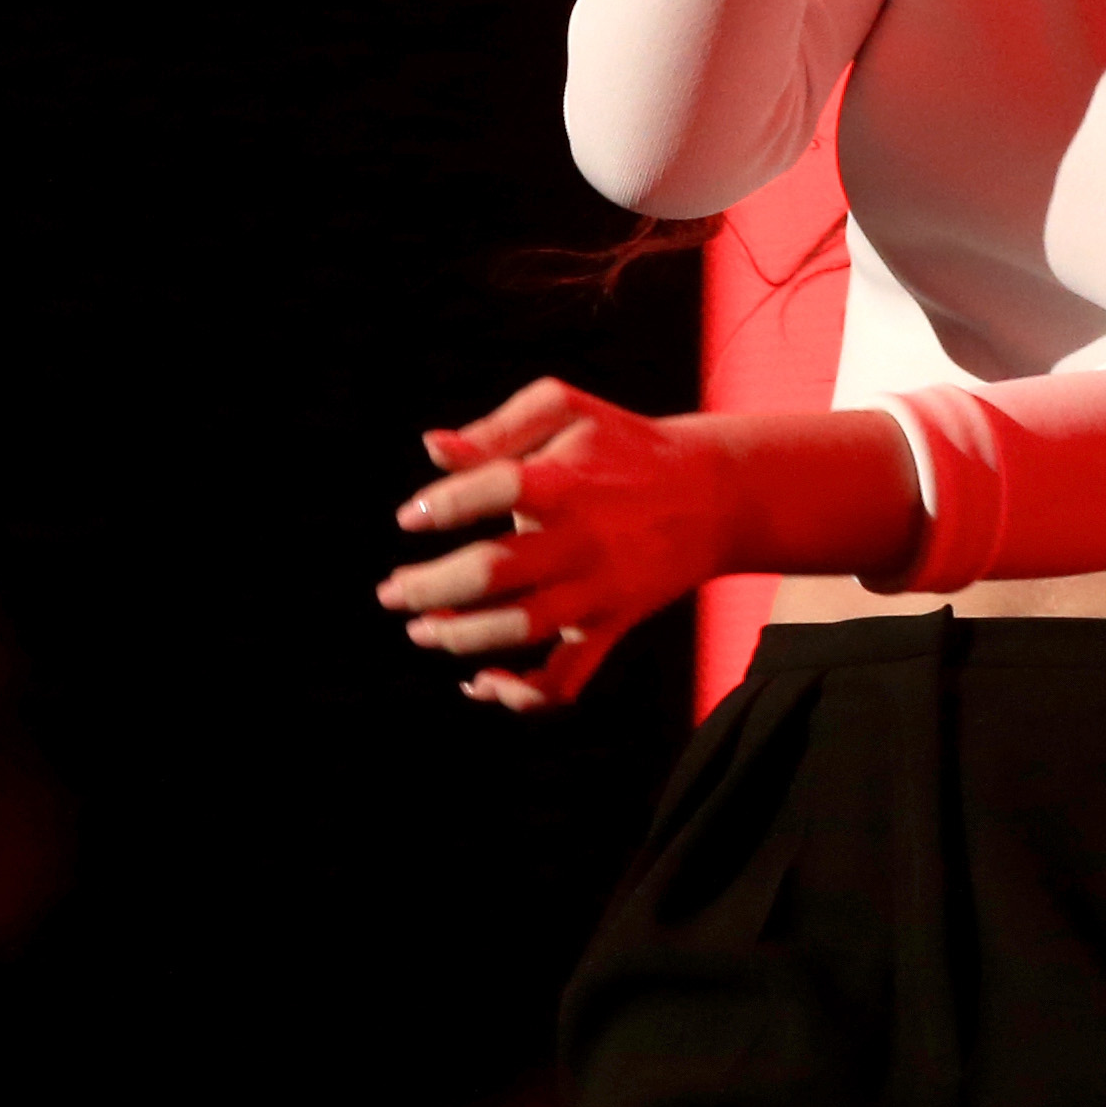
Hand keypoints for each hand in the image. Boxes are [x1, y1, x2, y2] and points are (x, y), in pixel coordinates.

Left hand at [374, 379, 729, 712]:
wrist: (714, 494)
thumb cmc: (626, 445)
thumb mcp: (569, 412)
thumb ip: (499, 428)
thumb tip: (431, 447)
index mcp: (566, 481)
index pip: (494, 488)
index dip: (443, 506)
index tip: (409, 520)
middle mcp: (580, 540)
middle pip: (493, 571)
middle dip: (428, 587)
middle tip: (390, 593)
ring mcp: (597, 589)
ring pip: (520, 628)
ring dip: (460, 636)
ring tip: (423, 628)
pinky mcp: (611, 625)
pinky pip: (565, 677)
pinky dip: (521, 694)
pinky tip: (483, 683)